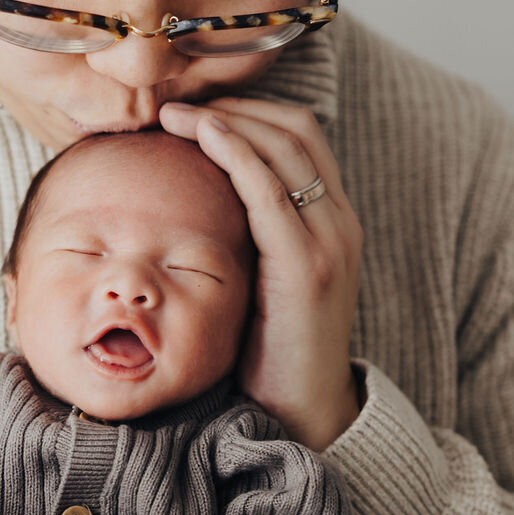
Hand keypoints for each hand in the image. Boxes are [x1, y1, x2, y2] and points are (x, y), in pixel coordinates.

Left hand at [159, 97, 362, 449]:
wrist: (303, 413)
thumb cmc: (269, 351)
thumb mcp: (261, 280)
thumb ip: (247, 237)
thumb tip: (194, 201)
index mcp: (332, 222)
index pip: (300, 134)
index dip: (248, 109)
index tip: (193, 107)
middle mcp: (339, 222)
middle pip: (295, 127)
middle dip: (234, 104)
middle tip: (176, 101)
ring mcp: (329, 241)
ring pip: (285, 146)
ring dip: (226, 118)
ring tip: (174, 112)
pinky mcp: (306, 265)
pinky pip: (270, 188)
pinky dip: (235, 151)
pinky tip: (200, 136)